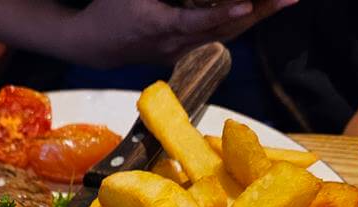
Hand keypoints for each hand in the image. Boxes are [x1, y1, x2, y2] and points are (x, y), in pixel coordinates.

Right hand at [67, 0, 299, 68]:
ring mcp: (182, 50)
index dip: (223, 12)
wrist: (96, 45)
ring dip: (257, 16)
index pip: (197, 20)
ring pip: (226, 32)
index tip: (248, 2)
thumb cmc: (110, 8)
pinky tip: (260, 7)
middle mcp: (175, 44)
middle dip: (258, 12)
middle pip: (223, 28)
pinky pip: (218, 34)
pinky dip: (241, 19)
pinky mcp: (183, 50)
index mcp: (158, 26)